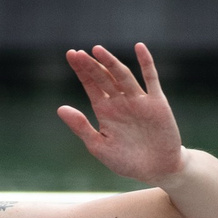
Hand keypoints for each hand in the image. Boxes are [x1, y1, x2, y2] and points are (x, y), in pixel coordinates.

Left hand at [57, 44, 184, 185]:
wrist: (157, 170)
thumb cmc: (127, 161)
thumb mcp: (99, 147)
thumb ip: (81, 127)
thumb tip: (60, 108)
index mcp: (105, 111)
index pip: (91, 85)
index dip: (81, 71)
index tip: (71, 55)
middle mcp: (120, 101)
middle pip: (103, 78)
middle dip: (91, 66)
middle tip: (78, 54)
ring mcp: (138, 100)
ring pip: (123, 76)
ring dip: (111, 63)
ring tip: (97, 50)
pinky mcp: (157, 103)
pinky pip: (151, 79)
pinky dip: (146, 63)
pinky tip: (139, 47)